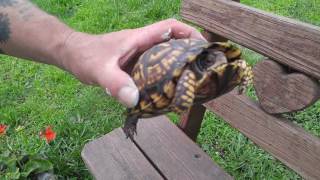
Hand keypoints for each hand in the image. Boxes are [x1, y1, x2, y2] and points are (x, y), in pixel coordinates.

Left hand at [60, 19, 204, 106]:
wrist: (70, 54)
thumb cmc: (84, 56)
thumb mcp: (99, 70)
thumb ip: (115, 83)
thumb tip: (135, 100)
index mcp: (139, 38)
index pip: (170, 27)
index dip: (189, 32)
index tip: (203, 46)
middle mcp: (142, 45)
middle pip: (173, 43)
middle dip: (189, 53)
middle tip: (201, 71)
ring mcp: (138, 56)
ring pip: (164, 57)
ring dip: (178, 66)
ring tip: (189, 84)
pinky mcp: (133, 66)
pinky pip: (154, 68)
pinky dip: (163, 77)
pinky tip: (166, 92)